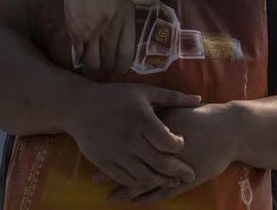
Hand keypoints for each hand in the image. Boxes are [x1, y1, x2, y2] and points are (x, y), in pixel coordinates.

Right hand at [64, 0, 136, 75]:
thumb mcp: (125, 5)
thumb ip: (128, 24)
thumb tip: (131, 46)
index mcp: (125, 20)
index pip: (126, 54)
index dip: (123, 68)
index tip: (120, 72)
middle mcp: (109, 29)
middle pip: (109, 62)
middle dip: (108, 71)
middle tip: (107, 72)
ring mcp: (91, 33)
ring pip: (93, 63)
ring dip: (95, 68)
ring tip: (96, 66)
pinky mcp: (76, 34)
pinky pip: (80, 56)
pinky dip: (82, 59)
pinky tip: (84, 56)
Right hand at [64, 81, 200, 198]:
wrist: (78, 106)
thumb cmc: (115, 96)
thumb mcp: (144, 91)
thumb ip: (173, 97)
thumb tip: (199, 99)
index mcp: (142, 120)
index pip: (168, 142)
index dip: (179, 146)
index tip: (181, 144)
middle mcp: (130, 139)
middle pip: (160, 163)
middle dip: (178, 172)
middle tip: (190, 175)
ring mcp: (117, 153)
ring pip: (144, 176)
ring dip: (161, 182)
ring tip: (172, 183)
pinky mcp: (104, 163)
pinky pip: (125, 179)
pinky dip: (139, 184)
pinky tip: (148, 182)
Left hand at [111, 103, 242, 203]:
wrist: (232, 129)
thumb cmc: (206, 117)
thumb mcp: (181, 109)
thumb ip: (162, 110)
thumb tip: (140, 108)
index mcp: (164, 130)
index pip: (134, 141)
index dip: (116, 146)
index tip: (98, 149)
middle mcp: (168, 151)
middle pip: (136, 162)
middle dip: (116, 171)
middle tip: (95, 177)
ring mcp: (177, 167)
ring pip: (149, 181)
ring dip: (129, 189)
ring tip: (110, 197)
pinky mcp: (187, 179)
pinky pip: (165, 192)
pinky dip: (149, 198)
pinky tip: (135, 202)